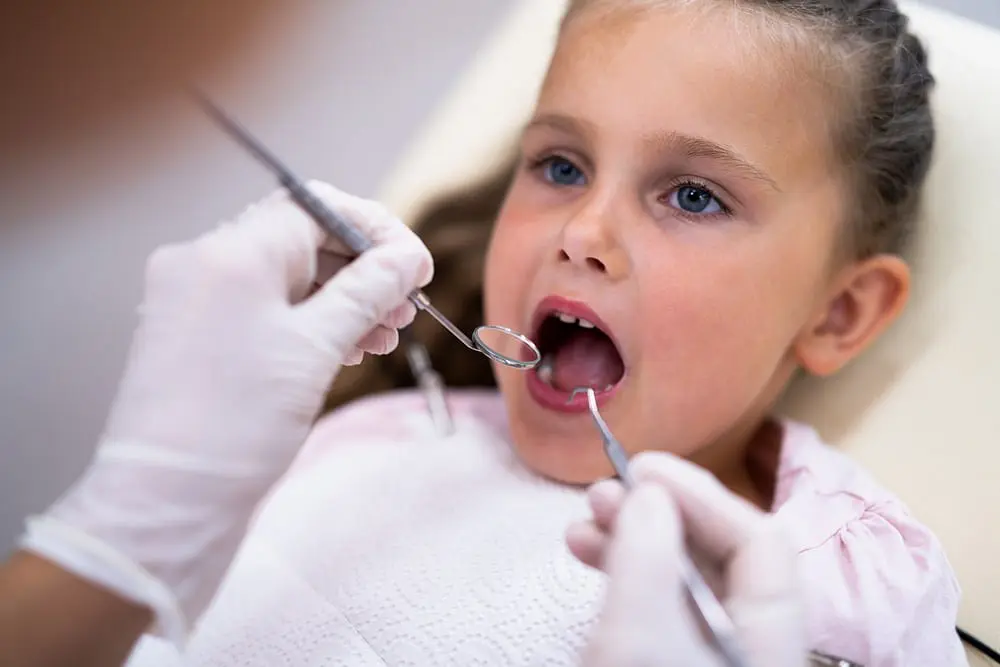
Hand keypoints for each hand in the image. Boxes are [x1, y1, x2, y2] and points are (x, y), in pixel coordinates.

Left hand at [20, 182, 431, 644]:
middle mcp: (204, 262)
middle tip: (406, 308)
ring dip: (342, 300)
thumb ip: (369, 291)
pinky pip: (265, 310)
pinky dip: (309, 322)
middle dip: (363, 271)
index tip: (416, 267)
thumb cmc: (236, 425)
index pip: (318, 207)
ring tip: (384, 336)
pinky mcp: (197, 335)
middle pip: (303, 240)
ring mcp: (196, 299)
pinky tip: (347, 349)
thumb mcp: (317, 348)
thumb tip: (408, 256)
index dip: (376, 231)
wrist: (168, 503)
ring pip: (287, 279)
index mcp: (230, 252)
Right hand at [568, 452, 806, 666]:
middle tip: (603, 492)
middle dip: (658, 512)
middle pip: (718, 554)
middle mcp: (749, 638)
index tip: (642, 468)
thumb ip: (647, 564)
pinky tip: (586, 552)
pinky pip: (659, 603)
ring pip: (683, 577)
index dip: (702, 495)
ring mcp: (712, 652)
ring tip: (583, 521)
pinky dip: (624, 574)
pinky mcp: (675, 660)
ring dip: (631, 537)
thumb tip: (650, 491)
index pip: (759, 541)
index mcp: (770, 636)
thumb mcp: (638, 642)